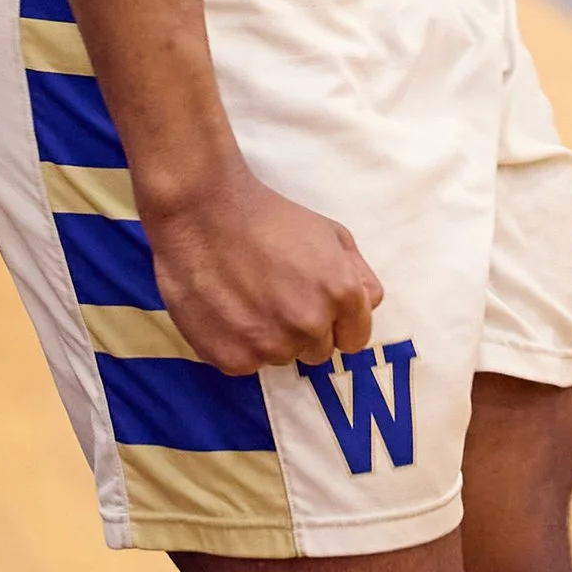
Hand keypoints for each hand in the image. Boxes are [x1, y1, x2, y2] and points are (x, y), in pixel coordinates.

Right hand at [141, 161, 382, 375]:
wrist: (202, 210)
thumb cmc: (267, 216)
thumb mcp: (329, 232)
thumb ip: (359, 274)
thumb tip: (368, 305)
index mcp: (340, 294)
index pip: (354, 339)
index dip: (336, 322)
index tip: (314, 303)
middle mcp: (310, 325)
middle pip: (317, 351)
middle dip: (302, 329)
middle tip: (275, 293)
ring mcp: (270, 345)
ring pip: (279, 356)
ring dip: (269, 336)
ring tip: (246, 295)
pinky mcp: (233, 358)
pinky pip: (245, 362)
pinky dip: (237, 342)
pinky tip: (226, 308)